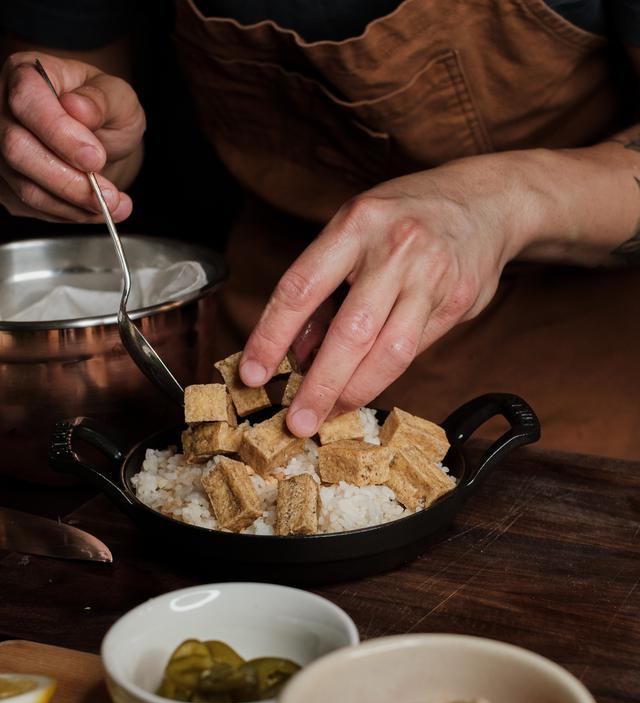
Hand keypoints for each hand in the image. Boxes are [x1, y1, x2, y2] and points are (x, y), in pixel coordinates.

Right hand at [0, 51, 144, 222]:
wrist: (101, 141)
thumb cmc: (105, 111)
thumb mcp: (118, 96)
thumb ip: (102, 100)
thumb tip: (78, 109)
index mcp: (25, 74)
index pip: (26, 101)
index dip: (59, 133)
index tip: (95, 157)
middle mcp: (2, 110)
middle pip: (17, 149)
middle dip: (68, 180)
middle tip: (108, 194)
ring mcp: (0, 150)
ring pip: (24, 186)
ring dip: (73, 204)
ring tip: (113, 205)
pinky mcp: (8, 184)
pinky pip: (32, 208)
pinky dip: (69, 214)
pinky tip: (94, 209)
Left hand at [240, 154, 537, 435]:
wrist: (486, 200)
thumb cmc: (406, 218)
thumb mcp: (355, 232)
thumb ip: (326, 288)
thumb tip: (298, 353)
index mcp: (355, 224)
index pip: (300, 288)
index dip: (271, 336)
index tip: (253, 373)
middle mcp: (394, 248)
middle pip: (350, 332)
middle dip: (319, 385)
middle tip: (297, 421)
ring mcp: (431, 276)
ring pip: (389, 352)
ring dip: (355, 391)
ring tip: (331, 414)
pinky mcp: (458, 300)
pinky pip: (416, 350)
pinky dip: (386, 374)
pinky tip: (367, 385)